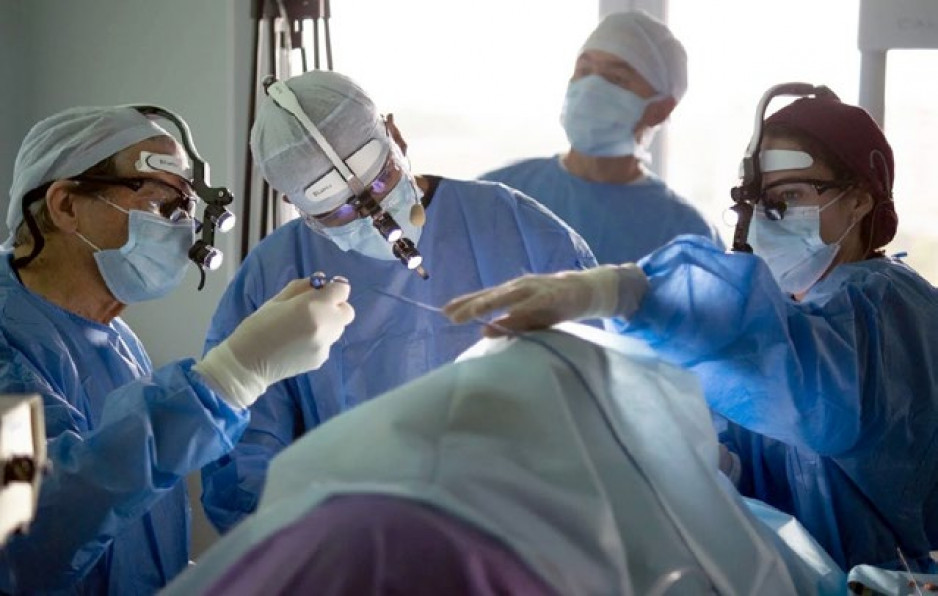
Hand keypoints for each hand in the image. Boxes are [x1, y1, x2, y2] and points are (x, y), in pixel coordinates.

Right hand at [195, 277, 354, 408]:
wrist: (248, 363)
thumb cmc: (258, 326)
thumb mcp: (277, 300)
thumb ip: (301, 287)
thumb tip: (321, 279)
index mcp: (313, 306)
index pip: (342, 290)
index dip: (334, 288)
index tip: (322, 291)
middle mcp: (325, 325)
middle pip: (347, 311)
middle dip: (335, 307)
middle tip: (315, 308)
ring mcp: (325, 344)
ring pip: (338, 328)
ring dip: (328, 323)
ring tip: (303, 327)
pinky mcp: (321, 358)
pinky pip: (328, 342)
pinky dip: (319, 339)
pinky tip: (299, 342)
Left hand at [443, 264, 647, 337]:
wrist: (588, 290)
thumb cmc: (555, 305)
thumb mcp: (529, 315)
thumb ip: (508, 322)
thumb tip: (483, 330)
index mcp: (514, 291)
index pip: (484, 296)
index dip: (466, 303)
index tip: (445, 310)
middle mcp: (520, 286)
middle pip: (490, 295)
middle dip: (470, 305)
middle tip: (448, 314)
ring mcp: (535, 289)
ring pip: (507, 297)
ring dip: (487, 304)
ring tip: (469, 314)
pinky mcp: (551, 297)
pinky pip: (532, 305)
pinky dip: (519, 311)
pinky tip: (506, 317)